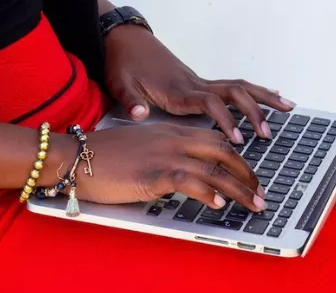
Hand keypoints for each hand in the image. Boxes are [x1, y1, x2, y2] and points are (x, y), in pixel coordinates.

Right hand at [67, 123, 265, 210]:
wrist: (75, 156)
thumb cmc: (101, 155)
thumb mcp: (139, 147)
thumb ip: (162, 153)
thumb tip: (179, 172)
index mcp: (169, 131)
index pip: (213, 140)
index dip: (236, 157)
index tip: (248, 174)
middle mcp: (172, 140)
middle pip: (222, 151)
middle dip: (246, 173)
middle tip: (260, 192)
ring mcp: (164, 155)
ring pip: (213, 169)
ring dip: (239, 188)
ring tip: (253, 204)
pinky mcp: (153, 173)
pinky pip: (189, 181)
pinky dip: (208, 193)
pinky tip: (219, 204)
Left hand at [104, 25, 295, 143]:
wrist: (123, 39)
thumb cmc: (123, 63)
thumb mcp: (121, 84)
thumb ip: (132, 101)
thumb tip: (139, 114)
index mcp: (177, 90)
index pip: (210, 103)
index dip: (225, 120)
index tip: (237, 139)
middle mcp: (194, 84)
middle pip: (233, 93)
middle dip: (254, 111)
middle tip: (269, 132)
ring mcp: (198, 81)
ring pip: (238, 87)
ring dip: (263, 97)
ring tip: (288, 107)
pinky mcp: (197, 81)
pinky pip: (231, 86)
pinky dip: (253, 91)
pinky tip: (269, 95)